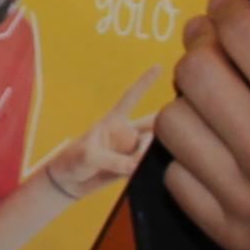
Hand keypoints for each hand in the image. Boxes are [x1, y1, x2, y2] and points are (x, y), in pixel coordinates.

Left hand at [36, 65, 162, 199]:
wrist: (68, 183)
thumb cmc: (73, 161)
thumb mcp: (89, 156)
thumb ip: (116, 160)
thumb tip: (139, 165)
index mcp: (113, 121)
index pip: (131, 97)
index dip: (145, 82)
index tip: (159, 66)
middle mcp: (126, 134)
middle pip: (153, 123)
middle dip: (168, 121)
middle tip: (181, 123)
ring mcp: (131, 151)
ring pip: (154, 147)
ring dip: (159, 151)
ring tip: (147, 161)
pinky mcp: (134, 169)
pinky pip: (149, 167)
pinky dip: (151, 169)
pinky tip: (149, 173)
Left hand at [151, 0, 249, 249]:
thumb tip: (215, 25)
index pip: (237, 35)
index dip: (228, 10)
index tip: (227, 9)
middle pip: (194, 75)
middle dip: (205, 51)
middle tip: (220, 51)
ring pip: (173, 125)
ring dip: (195, 106)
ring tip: (225, 107)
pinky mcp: (238, 241)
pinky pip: (177, 179)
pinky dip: (198, 158)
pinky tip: (227, 153)